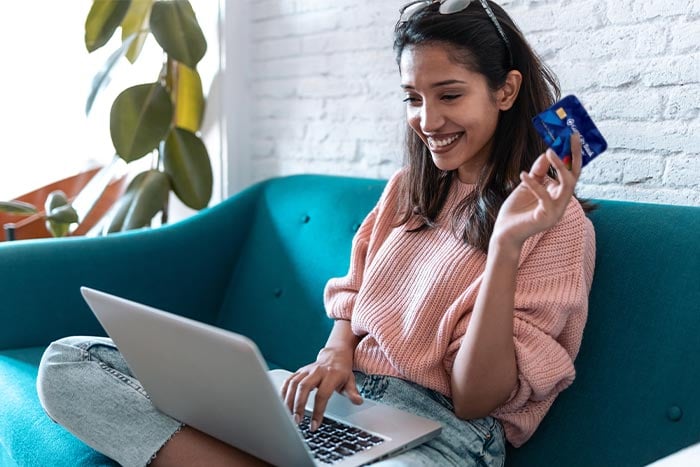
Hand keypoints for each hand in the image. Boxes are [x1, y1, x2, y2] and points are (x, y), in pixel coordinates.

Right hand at [281, 346, 362, 431]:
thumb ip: (352, 392)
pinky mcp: (299, 371)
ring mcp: (307, 370)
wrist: (335, 355)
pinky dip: (283, 392)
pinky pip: (288, 380)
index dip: (318, 411)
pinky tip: (282, 404)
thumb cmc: (342, 370)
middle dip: (298, 405)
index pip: (322, 394)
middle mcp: (317, 371)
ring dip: (288, 400)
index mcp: (331, 375)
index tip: (315, 425)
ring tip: (288, 415)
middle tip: (297, 421)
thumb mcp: (350, 380)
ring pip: (294, 383)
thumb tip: (358, 401)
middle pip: (304, 387)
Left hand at [492, 132, 582, 249]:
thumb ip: (538, 172)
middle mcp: (562, 203)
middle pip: (574, 176)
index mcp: (559, 195)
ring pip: (567, 185)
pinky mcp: (546, 217)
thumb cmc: (516, 210)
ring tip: (549, 151)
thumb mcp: (527, 185)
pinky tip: (522, 175)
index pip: (572, 173)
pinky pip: (544, 196)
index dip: (573, 155)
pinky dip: (534, 184)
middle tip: (570, 137)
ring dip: (559, 166)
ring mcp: (556, 211)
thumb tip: (547, 153)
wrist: (504, 233)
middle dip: (573, 155)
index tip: (572, 136)